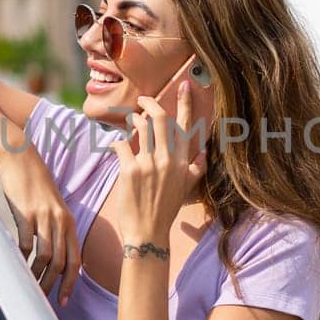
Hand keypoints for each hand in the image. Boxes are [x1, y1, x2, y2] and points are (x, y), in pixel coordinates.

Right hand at [0, 146, 79, 305]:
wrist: (21, 157)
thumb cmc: (35, 184)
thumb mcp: (52, 207)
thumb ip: (55, 229)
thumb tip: (51, 258)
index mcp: (69, 222)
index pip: (76, 260)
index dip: (71, 283)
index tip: (63, 301)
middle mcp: (60, 221)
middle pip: (61, 263)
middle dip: (52, 285)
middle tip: (42, 299)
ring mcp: (43, 217)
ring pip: (45, 256)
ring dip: (36, 275)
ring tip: (28, 286)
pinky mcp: (25, 213)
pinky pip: (26, 243)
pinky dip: (22, 258)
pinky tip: (17, 264)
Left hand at [116, 80, 208, 244]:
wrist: (147, 233)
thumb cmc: (165, 210)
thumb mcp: (187, 188)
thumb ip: (196, 168)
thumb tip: (204, 152)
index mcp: (183, 162)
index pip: (185, 126)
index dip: (185, 103)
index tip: (184, 85)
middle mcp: (168, 159)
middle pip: (159, 118)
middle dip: (148, 104)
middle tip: (141, 101)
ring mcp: (148, 164)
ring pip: (139, 127)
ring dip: (132, 121)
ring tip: (130, 125)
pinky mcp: (129, 170)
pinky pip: (120, 145)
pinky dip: (116, 143)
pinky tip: (116, 148)